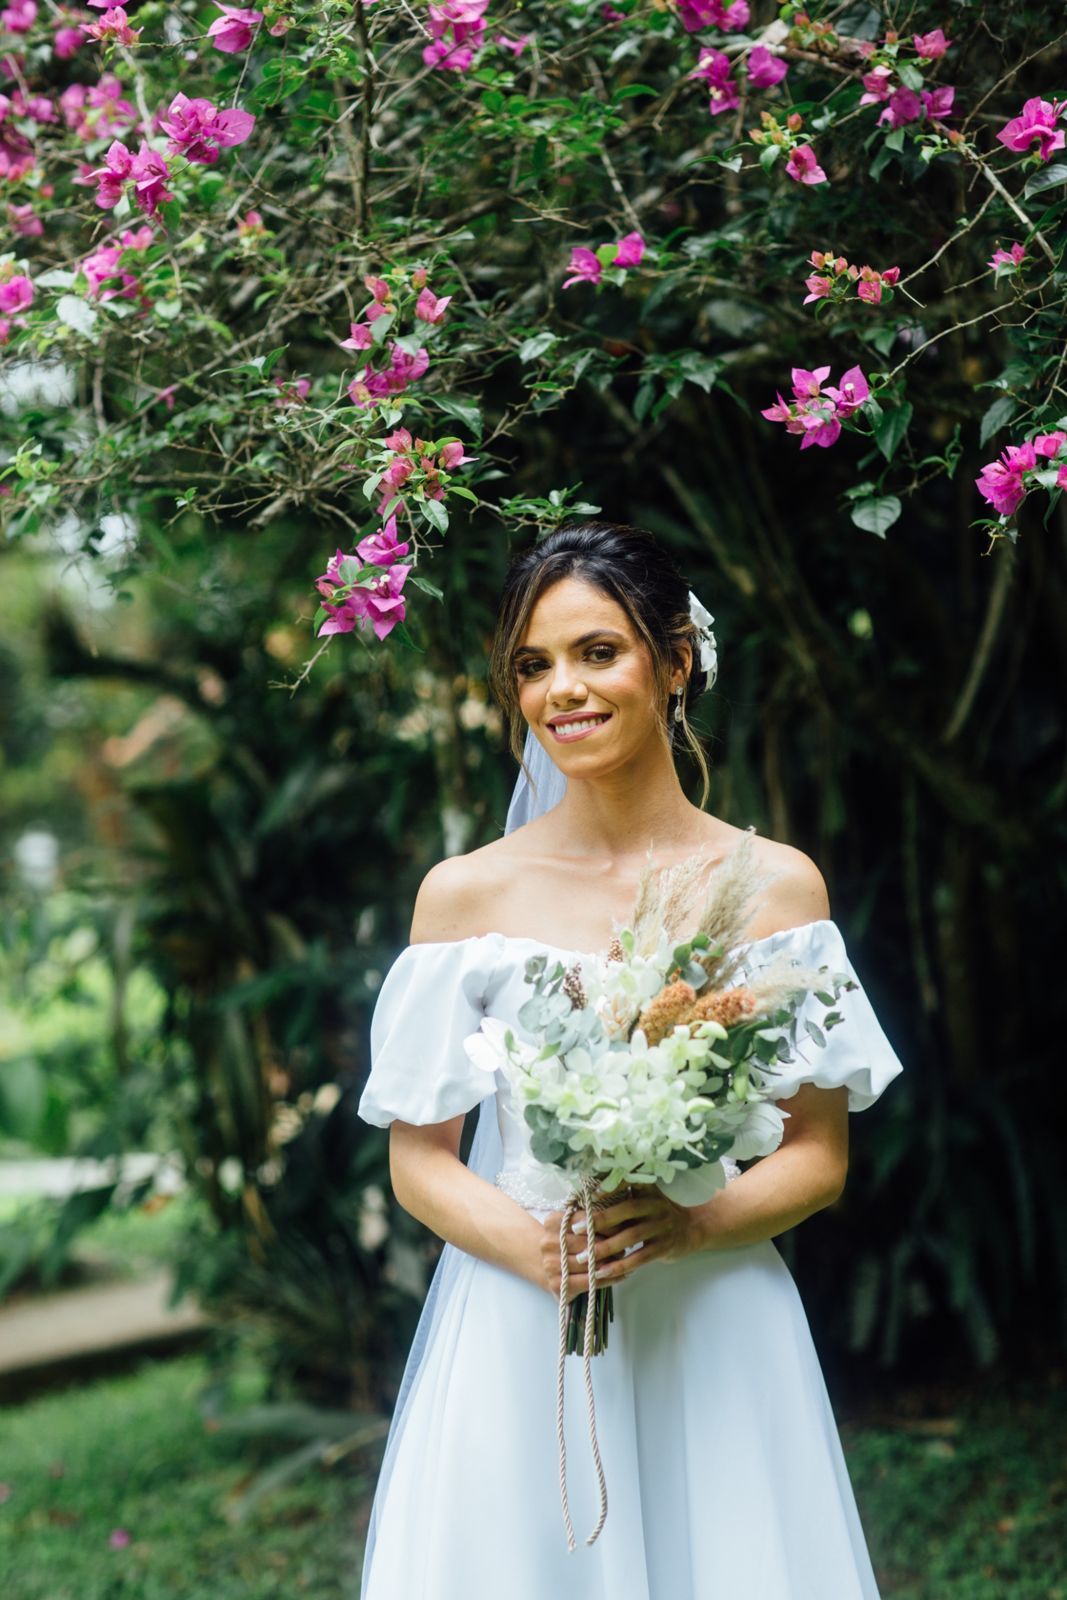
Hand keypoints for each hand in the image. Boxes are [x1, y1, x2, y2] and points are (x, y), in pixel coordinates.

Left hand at [538, 1186, 698, 1301]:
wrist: (691, 1229)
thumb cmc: (658, 1213)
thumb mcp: (646, 1198)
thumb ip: (623, 1199)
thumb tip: (587, 1202)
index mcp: (648, 1190)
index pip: (629, 1183)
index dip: (610, 1187)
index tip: (589, 1195)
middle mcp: (656, 1205)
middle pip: (627, 1210)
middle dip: (600, 1219)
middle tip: (575, 1229)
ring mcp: (662, 1226)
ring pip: (631, 1236)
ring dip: (605, 1247)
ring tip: (583, 1257)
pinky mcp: (664, 1247)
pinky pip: (640, 1257)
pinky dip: (620, 1265)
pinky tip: (603, 1272)